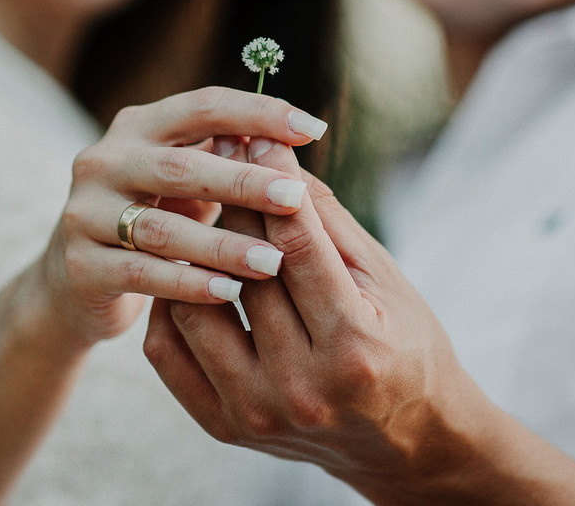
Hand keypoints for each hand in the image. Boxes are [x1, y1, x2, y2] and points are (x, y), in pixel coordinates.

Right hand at [37, 87, 327, 348]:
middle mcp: (104, 160)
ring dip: (224, 244)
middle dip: (244, 181)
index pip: (203, 107)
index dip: (259, 114)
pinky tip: (230, 293)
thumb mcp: (184, 181)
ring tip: (275, 262)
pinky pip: (142, 273)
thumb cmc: (151, 218)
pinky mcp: (80, 265)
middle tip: (296, 198)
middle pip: (180, 166)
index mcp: (138, 126)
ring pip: (162, 228)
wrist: (72, 282)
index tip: (313, 130)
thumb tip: (296, 142)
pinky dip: (189, 282)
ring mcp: (85, 212)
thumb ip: (227, 156)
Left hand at [144, 138, 474, 502]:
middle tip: (219, 155)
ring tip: (199, 210)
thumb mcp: (384, 278)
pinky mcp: (225, 426)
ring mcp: (257, 412)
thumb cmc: (405, 345)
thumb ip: (325, 220)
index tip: (255, 134)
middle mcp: (302, 387)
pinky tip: (188, 268)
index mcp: (353, 346)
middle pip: (243, 271)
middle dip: (232, 200)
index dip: (272, 180)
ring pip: (194, 308)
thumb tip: (273, 151)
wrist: (404, 441)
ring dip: (193, 250)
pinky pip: (169, 352)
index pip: (297, 246)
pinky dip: (172, 302)